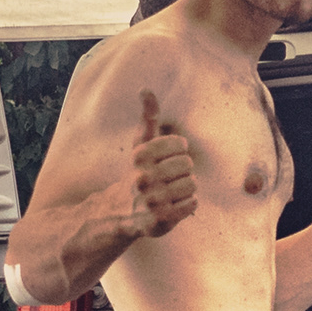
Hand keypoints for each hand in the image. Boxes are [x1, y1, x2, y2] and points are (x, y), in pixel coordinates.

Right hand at [122, 90, 199, 239]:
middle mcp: (142, 178)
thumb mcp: (141, 144)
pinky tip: (178, 205)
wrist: (120, 212)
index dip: (178, 149)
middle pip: (187, 164)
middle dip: (183, 170)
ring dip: (187, 188)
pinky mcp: (158, 221)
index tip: (167, 157)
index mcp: (139, 156)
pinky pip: (191, 205)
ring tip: (173, 191)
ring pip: (191, 185)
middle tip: (169, 177)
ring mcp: (150, 201)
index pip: (179, 144)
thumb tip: (146, 89)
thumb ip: (148, 116)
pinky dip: (189, 204)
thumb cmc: (137, 173)